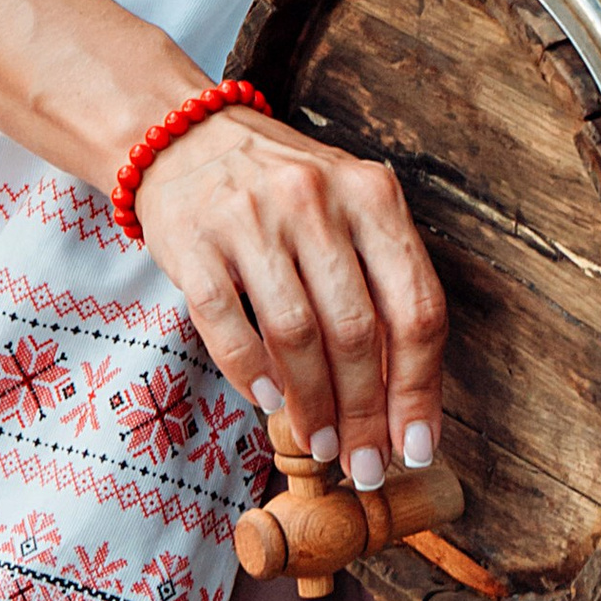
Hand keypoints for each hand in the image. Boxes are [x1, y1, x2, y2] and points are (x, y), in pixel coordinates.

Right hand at [134, 108, 447, 489]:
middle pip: (357, 332)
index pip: (416, 306)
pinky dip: (251, 375)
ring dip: (312, 406)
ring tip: (319, 444)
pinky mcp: (194, 241)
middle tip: (364, 464)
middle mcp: (316, 199)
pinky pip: (228, 327)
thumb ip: (379, 285)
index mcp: (372, 194)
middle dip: (364, 414)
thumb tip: (404, 402)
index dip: (419, 388)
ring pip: (296, 336)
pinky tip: (267, 401)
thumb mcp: (347, 211)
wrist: (182, 135)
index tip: (415, 445)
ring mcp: (252, 218)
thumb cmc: (281, 192)